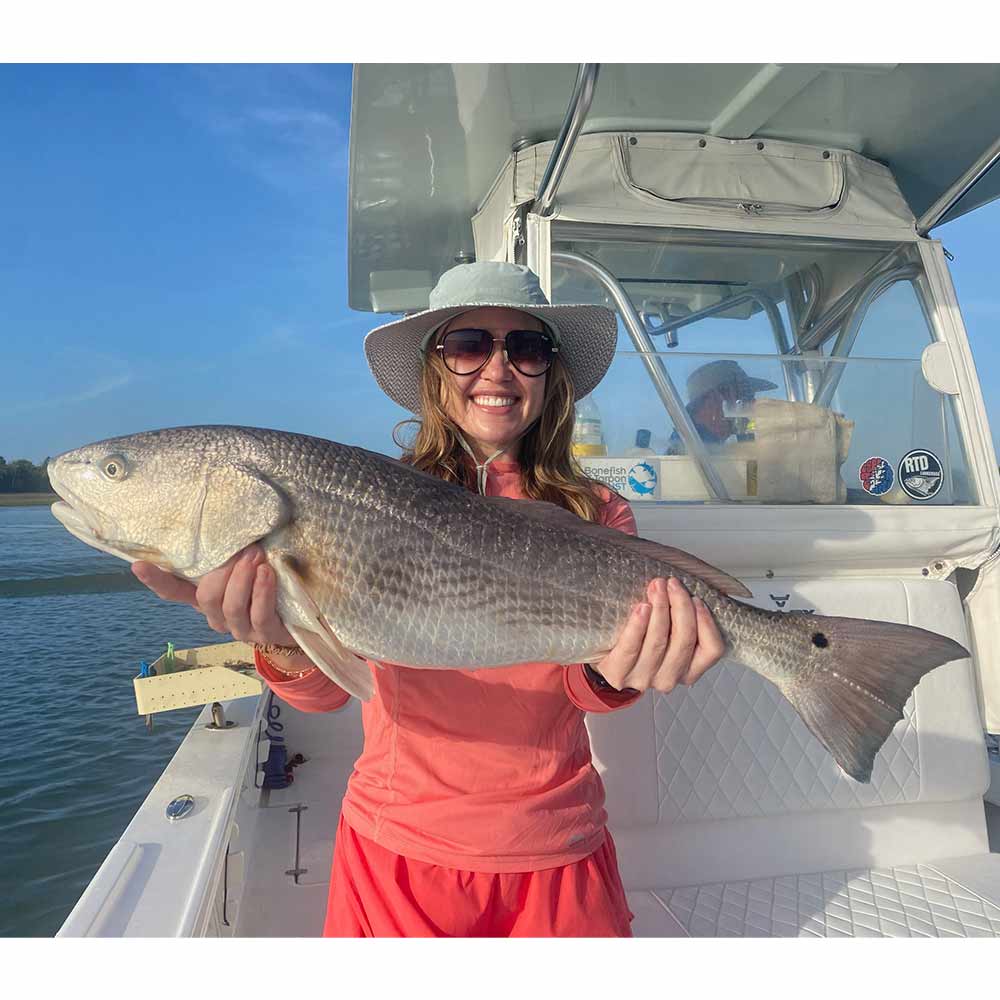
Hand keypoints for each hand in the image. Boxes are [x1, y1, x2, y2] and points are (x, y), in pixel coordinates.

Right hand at [131, 544, 296, 646]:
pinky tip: (267, 574)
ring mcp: (240, 629)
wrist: (295, 620)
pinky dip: (262, 592)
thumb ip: (230, 555)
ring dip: (243, 579)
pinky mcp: (265, 634)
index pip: (173, 592)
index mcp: (205, 600)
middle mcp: (217, 617)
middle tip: (245, 549)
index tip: (138, 565)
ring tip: (256, 556)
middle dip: (224, 571)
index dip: (156, 580)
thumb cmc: (265, 585)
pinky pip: (259, 614)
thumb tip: (227, 523)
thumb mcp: (244, 568)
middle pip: (207, 597)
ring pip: (231, 606)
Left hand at [593, 577, 724, 693]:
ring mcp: (644, 679)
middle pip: (684, 641)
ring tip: (656, 588)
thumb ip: (682, 618)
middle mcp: (670, 678)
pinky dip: (638, 625)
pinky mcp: (619, 674)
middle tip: (672, 584)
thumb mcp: (668, 632)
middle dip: (680, 607)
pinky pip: (631, 648)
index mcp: (689, 670)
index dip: (707, 622)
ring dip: (660, 610)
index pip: (712, 650)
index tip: (696, 598)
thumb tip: (691, 587)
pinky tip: (641, 608)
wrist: (603, 660)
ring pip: (658, 642)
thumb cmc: (641, 641)